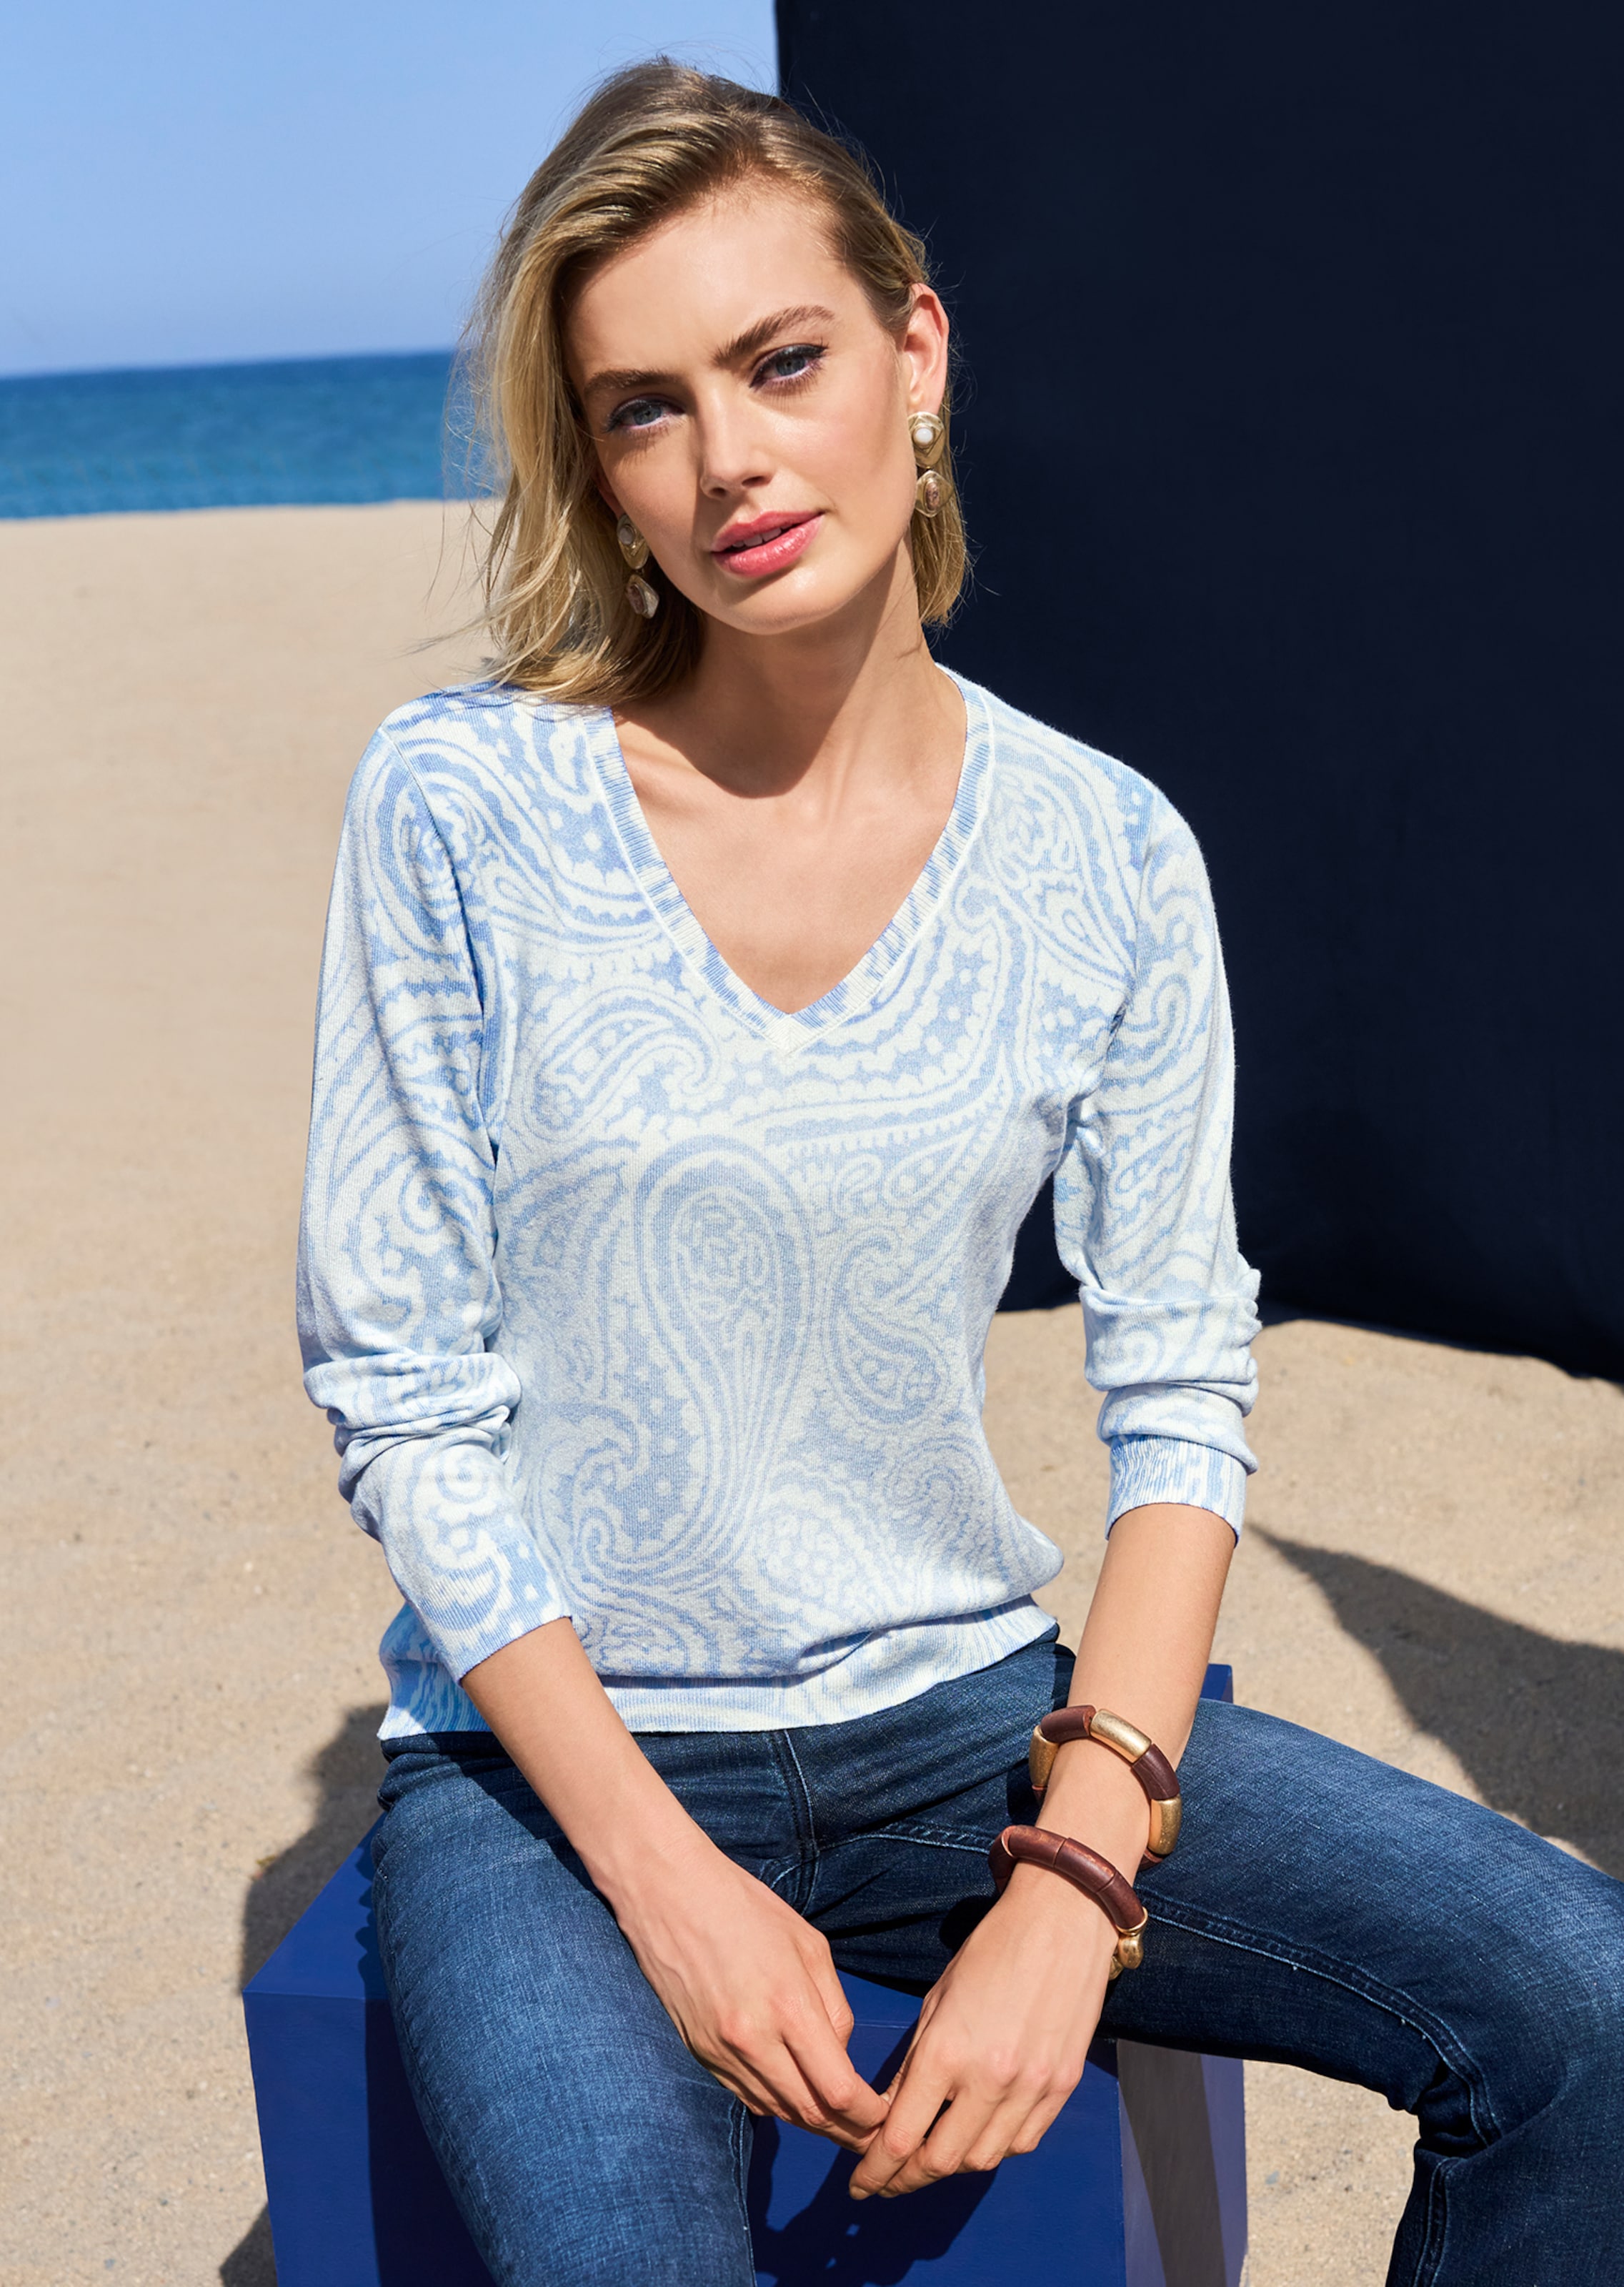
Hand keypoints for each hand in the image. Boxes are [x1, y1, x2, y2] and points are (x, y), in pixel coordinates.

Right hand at [613, 1831, 890, 2150]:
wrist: (669, 1895)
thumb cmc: (745, 1908)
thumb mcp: (809, 1945)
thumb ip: (833, 2006)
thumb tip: (841, 2055)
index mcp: (788, 2006)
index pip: (837, 2090)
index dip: (867, 2115)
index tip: (884, 2117)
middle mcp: (752, 2040)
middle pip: (809, 2113)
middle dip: (846, 2131)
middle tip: (871, 2136)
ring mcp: (720, 2052)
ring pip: (777, 2111)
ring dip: (811, 2123)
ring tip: (839, 2124)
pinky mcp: (700, 2054)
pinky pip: (746, 2096)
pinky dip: (776, 2104)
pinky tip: (793, 2097)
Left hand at [848, 1861, 1116, 2196]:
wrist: (1062, 1920)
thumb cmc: (991, 1950)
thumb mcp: (936, 2000)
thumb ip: (914, 2064)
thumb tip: (892, 2114)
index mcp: (947, 2051)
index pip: (900, 2137)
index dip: (874, 2170)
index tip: (859, 2184)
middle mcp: (990, 2080)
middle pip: (940, 2162)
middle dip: (905, 2180)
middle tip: (885, 2183)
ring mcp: (1032, 2088)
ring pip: (982, 2160)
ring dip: (949, 2168)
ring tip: (926, 2162)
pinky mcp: (1063, 2088)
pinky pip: (1022, 2142)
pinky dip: (993, 2149)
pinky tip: (975, 2138)